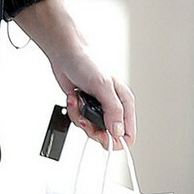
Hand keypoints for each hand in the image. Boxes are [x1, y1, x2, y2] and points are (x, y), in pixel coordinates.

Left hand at [14, 0, 135, 149]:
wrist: (66, 54)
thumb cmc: (87, 63)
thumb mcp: (103, 87)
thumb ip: (112, 111)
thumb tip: (118, 132)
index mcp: (125, 103)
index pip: (128, 134)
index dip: (115, 139)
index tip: (101, 134)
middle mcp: (113, 108)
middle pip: (107, 136)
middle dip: (93, 129)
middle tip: (86, 118)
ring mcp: (98, 109)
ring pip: (92, 129)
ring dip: (81, 118)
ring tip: (79, 101)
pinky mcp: (85, 107)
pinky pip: (80, 121)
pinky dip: (74, 112)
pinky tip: (74, 98)